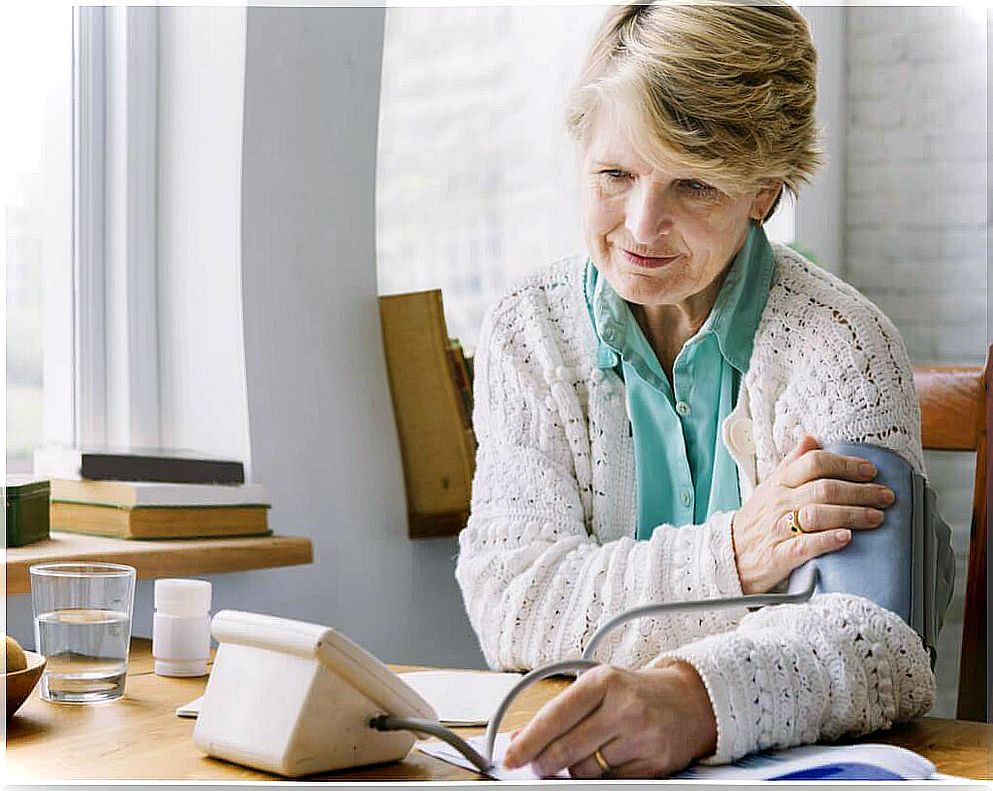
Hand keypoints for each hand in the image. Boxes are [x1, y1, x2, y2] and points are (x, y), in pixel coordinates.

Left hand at [502, 661, 716, 778]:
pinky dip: (602, 775)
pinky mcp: (654, 763)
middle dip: (544, 763)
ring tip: (586, 752)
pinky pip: (611, 780)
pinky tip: (610, 757)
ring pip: (586, 770)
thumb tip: (518, 738)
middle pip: (566, 749)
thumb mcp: (597, 687)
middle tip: (537, 766)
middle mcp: (623, 707)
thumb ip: (559, 710)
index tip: (510, 757)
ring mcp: (641, 736)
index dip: (528, 742)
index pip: (554, 717)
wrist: (690, 699)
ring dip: (575, 769)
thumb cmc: (634, 692)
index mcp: (603, 681)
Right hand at [732, 435, 894, 593]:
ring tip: (876, 517)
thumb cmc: (756, 521)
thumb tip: (811, 438)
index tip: (870, 470)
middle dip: (860, 491)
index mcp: (779, 482)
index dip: (845, 464)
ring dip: (852, 514)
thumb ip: (792, 463)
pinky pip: (805, 545)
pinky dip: (827, 540)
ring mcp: (777, 528)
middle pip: (824, 489)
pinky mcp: (778, 555)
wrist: (729, 556)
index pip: (814, 463)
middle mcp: (779, 502)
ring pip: (818, 514)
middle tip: (886, 495)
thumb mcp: (769, 487)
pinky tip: (847, 538)